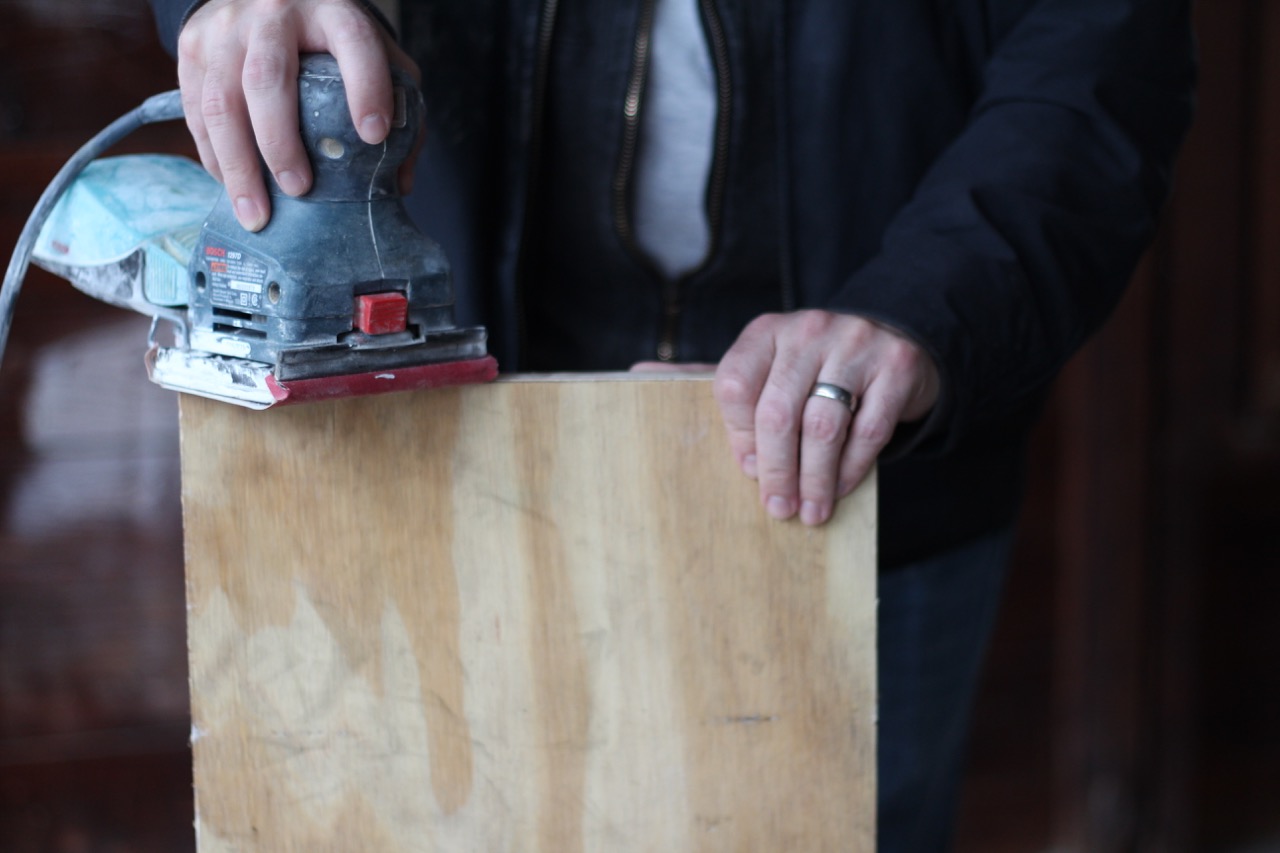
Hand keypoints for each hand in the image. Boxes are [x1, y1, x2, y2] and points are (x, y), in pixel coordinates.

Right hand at [177, 0, 419, 230]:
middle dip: (280, 142)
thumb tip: (396, 181)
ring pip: (221, 100)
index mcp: (332, 11)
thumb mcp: (375, 56)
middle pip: (267, 79)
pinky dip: (213, 156)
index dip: (366, 88)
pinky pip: (196, 110)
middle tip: (299, 190)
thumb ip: (399, 108)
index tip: (374, 136)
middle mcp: (274, 14)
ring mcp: (226, 28)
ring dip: (237, 165)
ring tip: (255, 213)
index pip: (353, 43)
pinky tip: (232, 185)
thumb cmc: (329, 40)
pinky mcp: (193, 47)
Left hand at [711, 310, 938, 525]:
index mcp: (768, 331)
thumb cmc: (823, 366)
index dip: (739, 436)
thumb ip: (754, 405)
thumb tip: (750, 466)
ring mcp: (855, 344)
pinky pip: (869, 431)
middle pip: (778, 412)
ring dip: (815, 478)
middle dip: (777, 470)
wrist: (895, 336)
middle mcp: (808, 331)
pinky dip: (851, 467)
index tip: (751, 471)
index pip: (736, 385)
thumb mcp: (781, 368)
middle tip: (779, 506)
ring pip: (823, 426)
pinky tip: (840, 488)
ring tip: (812, 510)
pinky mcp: (897, 366)